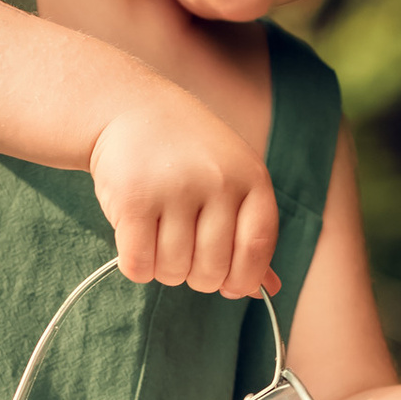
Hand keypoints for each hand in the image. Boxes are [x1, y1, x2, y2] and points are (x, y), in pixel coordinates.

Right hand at [87, 85, 283, 300]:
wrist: (131, 109)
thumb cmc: (189, 153)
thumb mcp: (233, 179)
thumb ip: (250, 233)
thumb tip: (269, 290)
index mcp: (252, 178)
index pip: (257, 248)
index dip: (244, 278)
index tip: (230, 285)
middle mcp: (219, 182)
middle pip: (213, 270)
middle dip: (198, 277)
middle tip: (185, 254)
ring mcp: (175, 189)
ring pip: (173, 271)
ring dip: (165, 269)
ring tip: (160, 238)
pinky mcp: (133, 199)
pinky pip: (139, 264)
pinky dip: (136, 266)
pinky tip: (137, 241)